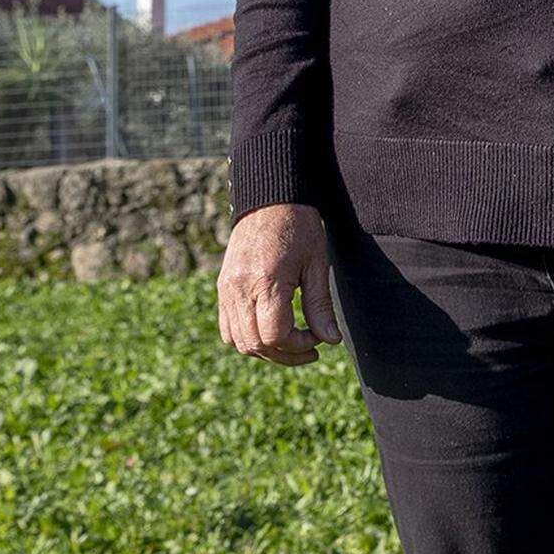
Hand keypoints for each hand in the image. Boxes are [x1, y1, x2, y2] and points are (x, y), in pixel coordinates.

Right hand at [216, 202, 341, 365]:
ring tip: (292, 344)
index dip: (298, 346)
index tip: (318, 338)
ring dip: (266, 350)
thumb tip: (330, 340)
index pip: (275, 336)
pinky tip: (271, 331)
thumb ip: (320, 304)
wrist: (268, 198)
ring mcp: (226, 290)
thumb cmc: (298, 226)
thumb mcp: (316, 263)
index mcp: (266, 281)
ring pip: (238, 341)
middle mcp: (239, 289)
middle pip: (255, 344)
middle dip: (285, 355)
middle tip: (310, 350)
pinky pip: (227, 328)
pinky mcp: (222, 288)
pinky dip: (248, 338)